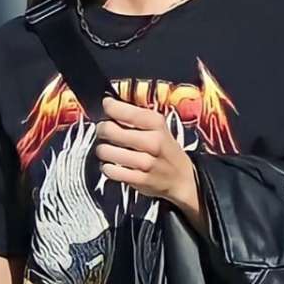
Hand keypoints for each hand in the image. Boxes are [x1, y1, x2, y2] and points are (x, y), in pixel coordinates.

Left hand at [95, 98, 198, 215]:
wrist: (182, 178)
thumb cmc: (164, 148)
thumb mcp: (157, 126)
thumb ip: (134, 114)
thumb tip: (108, 102)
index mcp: (156, 123)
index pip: (122, 109)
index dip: (109, 107)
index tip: (107, 107)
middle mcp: (153, 141)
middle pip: (109, 130)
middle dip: (101, 129)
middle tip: (104, 131)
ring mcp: (147, 162)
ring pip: (106, 151)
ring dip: (102, 150)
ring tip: (108, 149)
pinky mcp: (140, 180)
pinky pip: (111, 171)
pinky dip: (107, 167)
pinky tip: (113, 164)